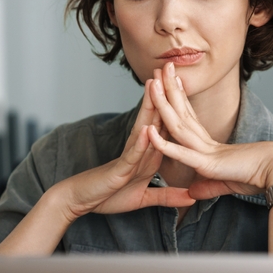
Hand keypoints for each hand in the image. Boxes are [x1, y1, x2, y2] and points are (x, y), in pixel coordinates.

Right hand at [61, 78, 194, 219]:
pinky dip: (140, 144)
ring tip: (155, 85)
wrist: (80, 202)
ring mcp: (128, 159)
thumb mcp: (144, 199)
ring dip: (149, 109)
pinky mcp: (120, 171)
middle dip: (162, 96)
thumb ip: (167, 196)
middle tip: (169, 70)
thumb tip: (192, 198)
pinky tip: (147, 130)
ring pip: (142, 130)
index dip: (174, 107)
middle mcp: (138, 152)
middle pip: (153, 119)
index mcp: (147, 156)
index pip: (163, 127)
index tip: (183, 87)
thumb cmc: (108, 196)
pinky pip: (132, 156)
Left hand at [146, 63, 272, 199]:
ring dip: (163, 103)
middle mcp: (206, 144)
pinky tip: (149, 132)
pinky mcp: (208, 164)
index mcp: (212, 146)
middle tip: (161, 67)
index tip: (167, 83)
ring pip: (178, 124)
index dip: (177, 100)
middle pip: (182, 113)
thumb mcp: (227, 184)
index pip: (189, 119)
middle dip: (169, 90)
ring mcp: (206, 152)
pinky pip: (181, 153)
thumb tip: (192, 191)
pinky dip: (164, 144)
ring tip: (153, 82)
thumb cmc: (261, 176)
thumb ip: (208, 186)